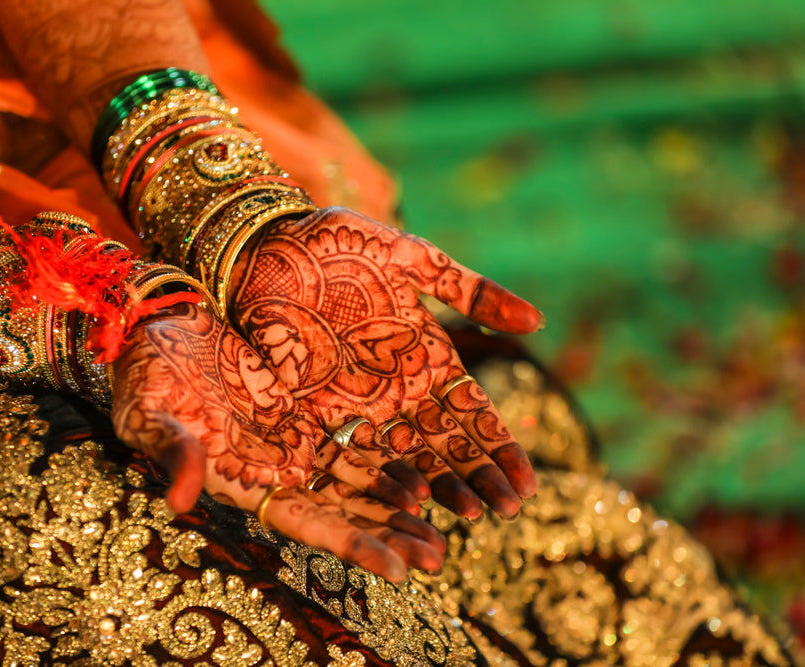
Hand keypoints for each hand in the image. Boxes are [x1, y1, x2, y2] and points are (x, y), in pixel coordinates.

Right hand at [110, 303, 441, 579]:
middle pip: (344, 509)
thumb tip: (182, 501)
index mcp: (243, 480)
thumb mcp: (152, 412)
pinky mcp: (308, 407)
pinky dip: (392, 451)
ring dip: (402, 499)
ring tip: (451, 517)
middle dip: (390, 533)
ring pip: (359, 477)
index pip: (305, 523)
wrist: (156, 324)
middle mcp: (276, 467)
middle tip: (441, 555)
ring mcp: (295, 438)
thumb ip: (174, 452)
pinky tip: (430, 464)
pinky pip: (359, 434)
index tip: (400, 570)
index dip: (351, 545)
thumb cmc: (143, 372)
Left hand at [229, 207, 541, 518]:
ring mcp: (360, 403)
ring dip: (440, 486)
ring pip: (408, 455)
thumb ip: (470, 291)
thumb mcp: (413, 259)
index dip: (499, 446)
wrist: (266, 244)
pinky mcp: (318, 411)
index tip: (526, 483)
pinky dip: (383, 477)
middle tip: (507, 511)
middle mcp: (400, 387)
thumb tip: (539, 321)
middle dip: (478, 476)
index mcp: (428, 354)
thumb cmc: (340, 244)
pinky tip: (409, 503)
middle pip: (447, 442)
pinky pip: (356, 451)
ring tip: (468, 516)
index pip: (473, 412)